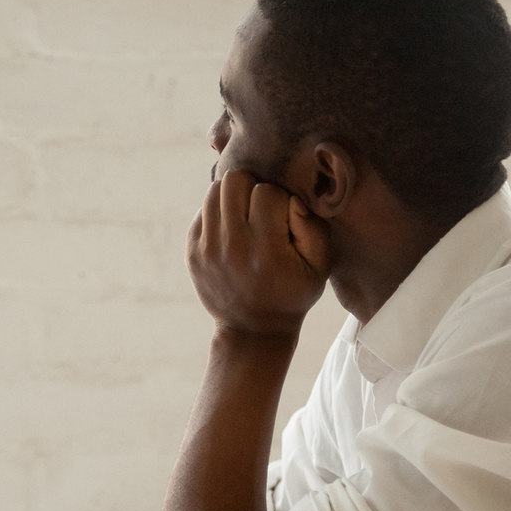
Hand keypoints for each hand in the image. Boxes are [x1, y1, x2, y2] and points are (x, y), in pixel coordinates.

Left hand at [187, 170, 329, 337]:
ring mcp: (207, 248)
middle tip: (261, 209)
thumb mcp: (318, 267)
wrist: (252, 330)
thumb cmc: (292, 294)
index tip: (283, 219)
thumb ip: (313, 228)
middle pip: (234, 181)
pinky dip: (218, 214)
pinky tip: (232, 232)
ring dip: (233, 197)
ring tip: (246, 216)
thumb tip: (291, 199)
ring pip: (214, 190)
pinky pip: (202, 211)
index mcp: (266, 248)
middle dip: (252, 187)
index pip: (267, 191)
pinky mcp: (192, 252)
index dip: (280, 198)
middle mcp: (232, 246)